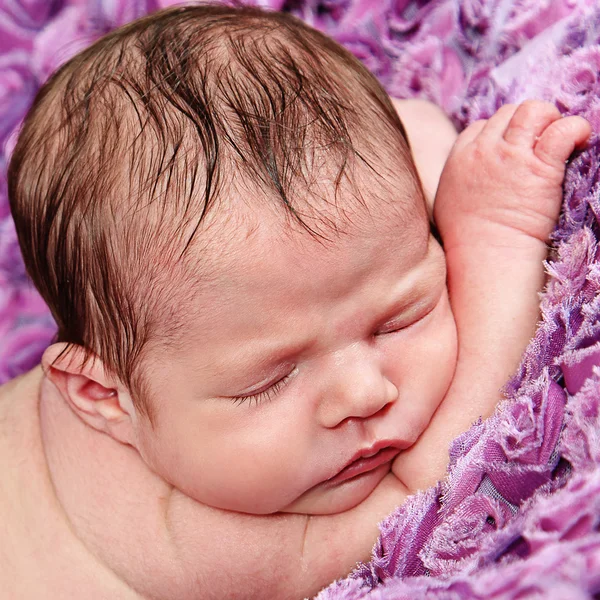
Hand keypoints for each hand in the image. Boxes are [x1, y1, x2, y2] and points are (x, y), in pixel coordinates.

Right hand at [434, 101, 590, 250]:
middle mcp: (482, 151)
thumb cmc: (468, 241)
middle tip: (540, 146)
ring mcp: (511, 157)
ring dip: (549, 120)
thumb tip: (473, 175)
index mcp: (458, 159)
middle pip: (508, 113)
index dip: (501, 134)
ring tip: (559, 142)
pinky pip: (561, 131)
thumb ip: (460, 179)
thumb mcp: (448, 202)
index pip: (482, 126)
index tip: (513, 151)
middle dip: (526, 124)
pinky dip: (575, 130)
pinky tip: (579, 141)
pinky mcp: (539, 167)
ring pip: (533, 110)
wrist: (485, 257)